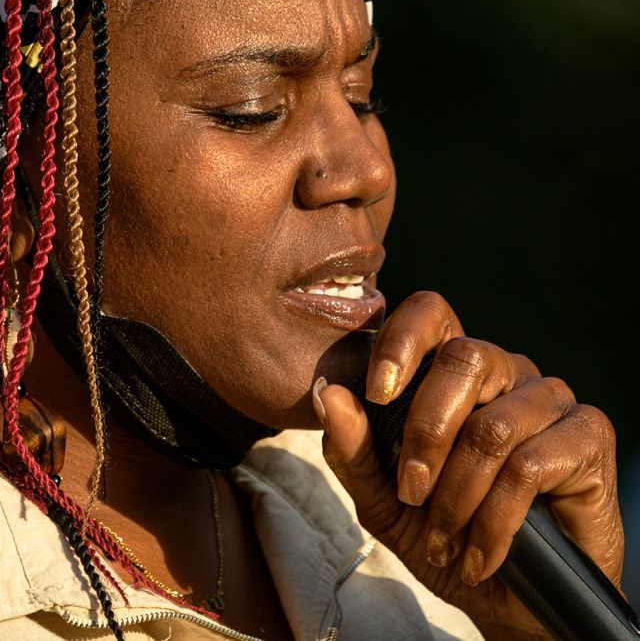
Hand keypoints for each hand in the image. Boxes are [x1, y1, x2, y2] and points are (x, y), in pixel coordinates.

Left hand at [313, 291, 624, 640]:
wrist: (508, 603)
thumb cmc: (444, 536)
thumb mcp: (383, 500)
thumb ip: (352, 447)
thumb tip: (326, 391)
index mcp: (453, 369)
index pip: (431, 313)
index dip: (402, 340)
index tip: (377, 393)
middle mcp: (505, 371)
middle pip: (462, 359)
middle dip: (425, 433)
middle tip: (411, 493)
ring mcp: (550, 399)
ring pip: (491, 426)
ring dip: (456, 495)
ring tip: (443, 540)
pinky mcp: (589, 435)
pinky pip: (530, 465)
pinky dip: (494, 521)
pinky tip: (480, 556)